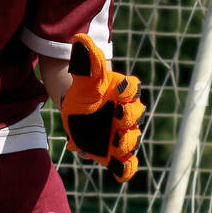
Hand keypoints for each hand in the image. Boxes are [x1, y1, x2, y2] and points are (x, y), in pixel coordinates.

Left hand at [60, 33, 144, 181]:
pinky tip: (120, 173)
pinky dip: (125, 170)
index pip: (132, 90)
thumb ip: (87, 62)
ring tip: (114, 142)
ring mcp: (122, 135)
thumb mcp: (83, 77)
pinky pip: (126, 165)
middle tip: (118, 116)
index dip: (128, 90)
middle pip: (135, 116)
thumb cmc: (85, 91)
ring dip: (125, 142)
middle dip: (128, 118)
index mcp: (123, 93)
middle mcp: (127, 115)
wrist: (76, 109)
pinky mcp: (114, 154)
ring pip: (131, 139)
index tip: (120, 89)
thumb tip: (81, 39)